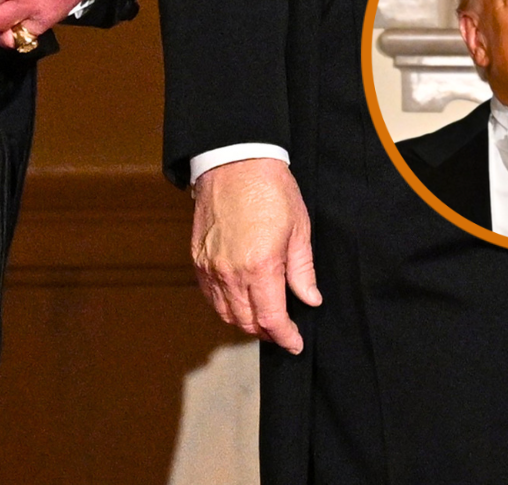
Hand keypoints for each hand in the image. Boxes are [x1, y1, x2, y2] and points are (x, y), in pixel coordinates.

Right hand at [191, 158, 321, 353]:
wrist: (235, 163)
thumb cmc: (272, 191)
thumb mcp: (299, 230)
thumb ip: (302, 271)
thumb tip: (310, 299)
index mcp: (261, 266)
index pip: (271, 318)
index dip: (284, 336)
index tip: (295, 343)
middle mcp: (231, 272)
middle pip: (246, 321)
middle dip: (267, 332)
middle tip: (284, 331)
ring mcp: (210, 267)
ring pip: (225, 313)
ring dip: (245, 322)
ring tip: (265, 319)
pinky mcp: (198, 260)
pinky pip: (210, 296)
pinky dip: (226, 306)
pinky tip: (241, 301)